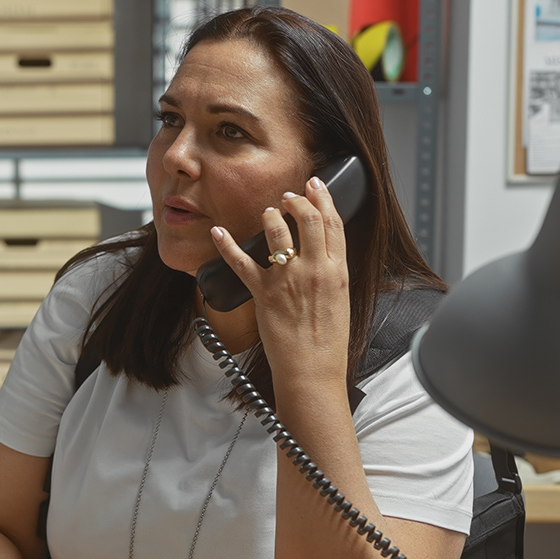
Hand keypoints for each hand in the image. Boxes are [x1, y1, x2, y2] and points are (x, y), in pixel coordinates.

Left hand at [209, 175, 351, 383]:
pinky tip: (218, 232)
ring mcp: (287, 281)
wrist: (312, 372)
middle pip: (307, 219)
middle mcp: (313, 271)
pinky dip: (227, 244)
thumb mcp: (341, 302)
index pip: (333, 223)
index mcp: (337, 272)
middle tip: (288, 196)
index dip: (323, 199)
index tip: (315, 186)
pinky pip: (241, 262)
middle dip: (296, 200)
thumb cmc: (327, 344)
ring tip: (267, 213)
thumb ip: (331, 275)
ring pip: (276, 232)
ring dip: (269, 216)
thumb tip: (324, 256)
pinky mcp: (263, 294)